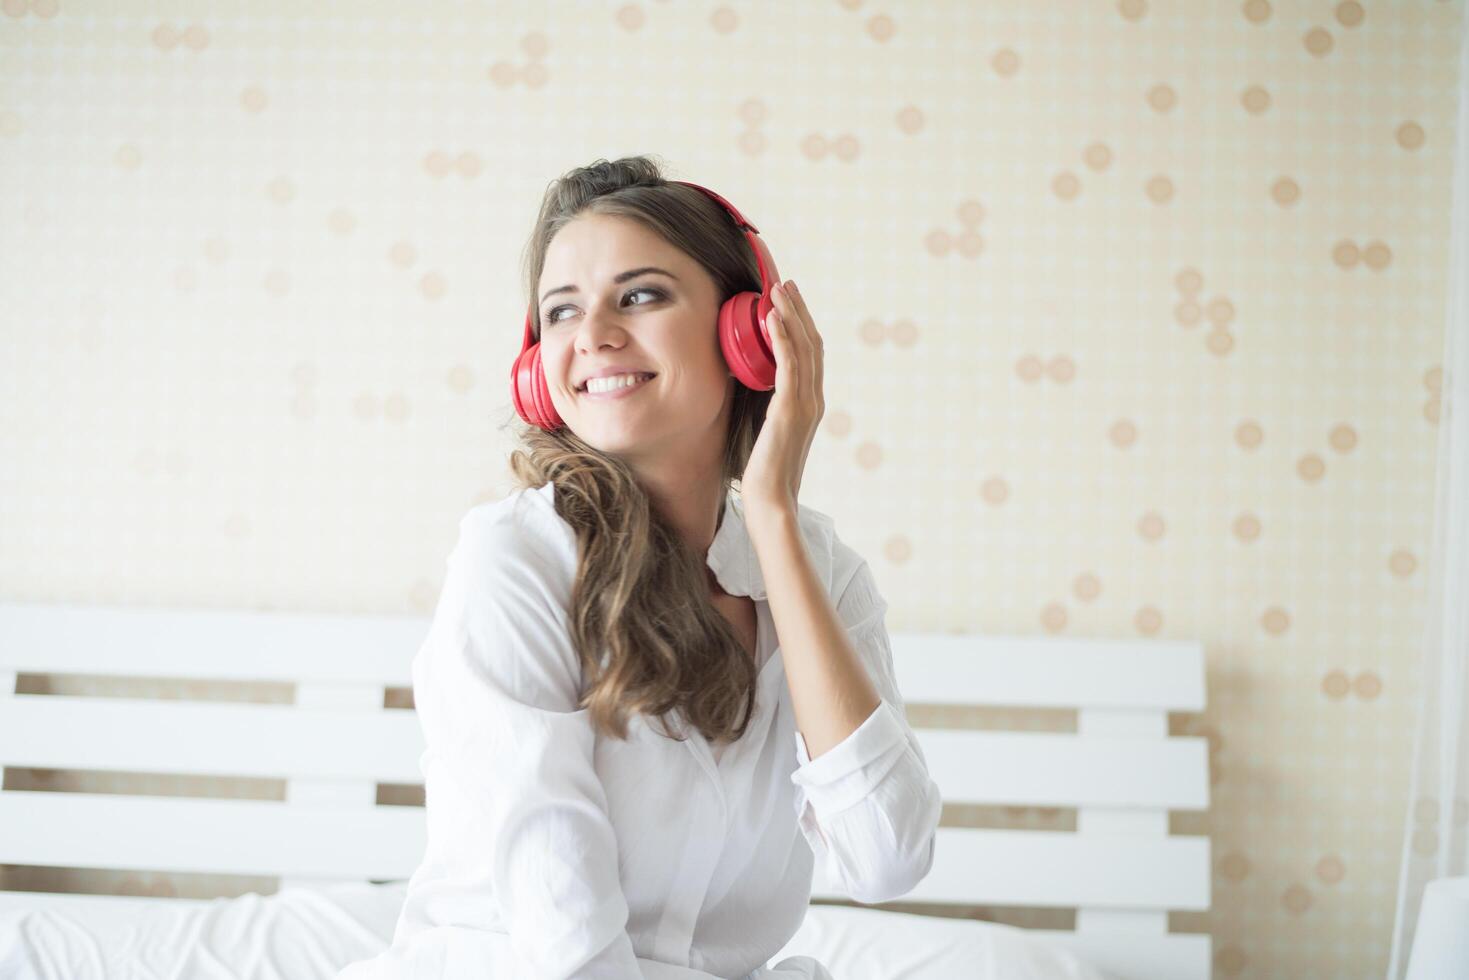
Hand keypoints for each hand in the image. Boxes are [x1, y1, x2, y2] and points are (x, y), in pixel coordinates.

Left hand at [740, 279, 824, 522]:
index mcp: (811, 404)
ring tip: (778, 290)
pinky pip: (789, 365)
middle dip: (799, 310)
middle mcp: (814, 400)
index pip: (811, 355)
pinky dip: (783, 337)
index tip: (788, 301)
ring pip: (804, 348)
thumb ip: (771, 408)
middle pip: (812, 343)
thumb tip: (758, 389)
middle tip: (786, 284)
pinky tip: (772, 317)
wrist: (772, 500)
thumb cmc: (765, 471)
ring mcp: (805, 405)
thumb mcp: (770, 431)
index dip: (802, 324)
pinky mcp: (790, 410)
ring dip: (790, 315)